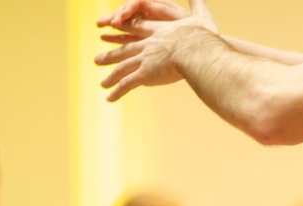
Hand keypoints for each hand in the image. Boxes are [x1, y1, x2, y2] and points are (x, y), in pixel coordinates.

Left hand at [95, 0, 217, 100]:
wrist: (198, 51)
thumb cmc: (204, 37)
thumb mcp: (202, 17)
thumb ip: (197, 4)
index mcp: (160, 32)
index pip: (138, 28)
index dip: (125, 28)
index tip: (112, 27)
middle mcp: (149, 44)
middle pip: (125, 49)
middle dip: (111, 55)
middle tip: (98, 60)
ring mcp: (145, 58)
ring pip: (122, 67)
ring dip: (112, 77)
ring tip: (103, 84)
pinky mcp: (146, 73)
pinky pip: (128, 83)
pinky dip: (117, 90)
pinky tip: (110, 98)